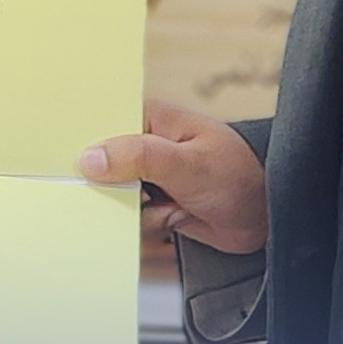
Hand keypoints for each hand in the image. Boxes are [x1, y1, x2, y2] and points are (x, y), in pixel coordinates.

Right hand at [78, 102, 266, 253]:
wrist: (265, 217)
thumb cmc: (238, 177)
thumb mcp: (186, 163)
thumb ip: (138, 157)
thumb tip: (90, 157)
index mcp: (149, 119)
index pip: (101, 126)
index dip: (86, 146)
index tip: (77, 167)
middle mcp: (144, 145)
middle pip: (101, 166)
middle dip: (114, 188)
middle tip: (143, 193)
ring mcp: (149, 176)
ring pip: (113, 197)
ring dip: (137, 211)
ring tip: (170, 206)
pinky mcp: (154, 203)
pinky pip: (130, 217)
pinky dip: (149, 223)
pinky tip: (175, 217)